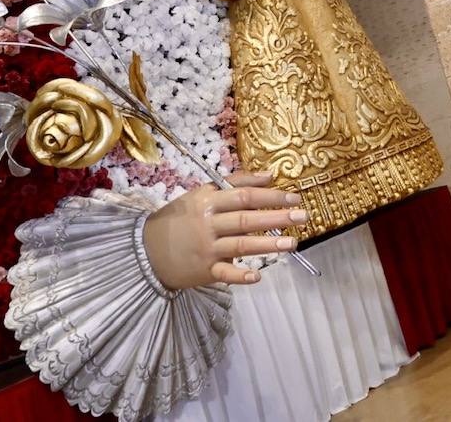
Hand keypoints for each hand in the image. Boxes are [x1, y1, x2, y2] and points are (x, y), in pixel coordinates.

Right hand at [142, 171, 306, 287]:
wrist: (147, 249)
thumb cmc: (181, 218)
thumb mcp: (202, 194)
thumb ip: (236, 182)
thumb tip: (269, 175)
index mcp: (209, 202)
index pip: (244, 196)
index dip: (271, 196)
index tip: (294, 197)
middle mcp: (208, 224)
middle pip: (246, 219)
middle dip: (277, 218)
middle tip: (303, 216)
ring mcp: (207, 248)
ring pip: (241, 245)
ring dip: (268, 245)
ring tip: (292, 243)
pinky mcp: (204, 271)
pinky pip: (224, 274)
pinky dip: (240, 276)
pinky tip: (258, 276)